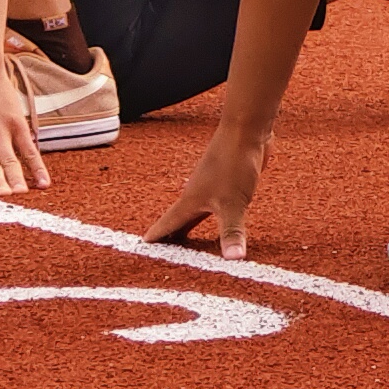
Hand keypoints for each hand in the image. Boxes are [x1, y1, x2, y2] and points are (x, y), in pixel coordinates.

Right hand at [145, 120, 272, 257]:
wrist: (246, 129)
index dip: (157, 235)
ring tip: (185, 238)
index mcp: (191, 200)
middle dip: (172, 236)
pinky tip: (215, 214)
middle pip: (180, 219)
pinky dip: (209, 214)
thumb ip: (232, 231)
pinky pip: (213, 203)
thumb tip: (233, 259)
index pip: (169, 223)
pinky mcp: (226, 180)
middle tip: (163, 252)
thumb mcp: (234, 203)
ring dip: (189, 224)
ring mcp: (211, 185)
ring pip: (196, 211)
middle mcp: (197, 194)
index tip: (143, 246)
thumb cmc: (233, 162)